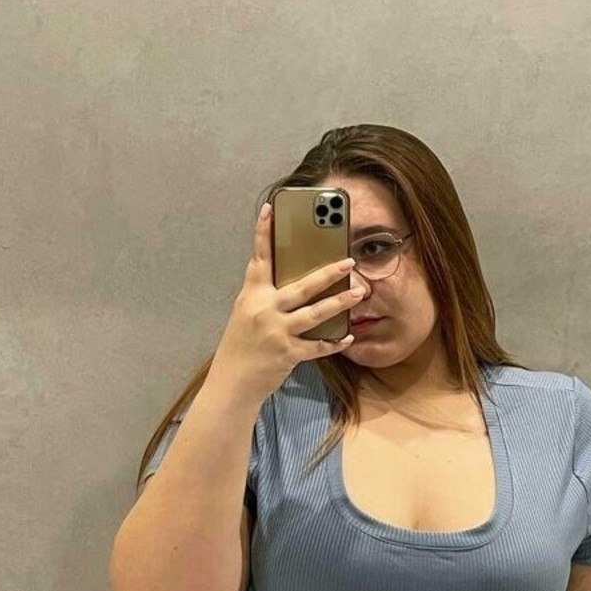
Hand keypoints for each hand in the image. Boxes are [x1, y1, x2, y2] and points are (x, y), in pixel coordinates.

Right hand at [212, 201, 364, 402]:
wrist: (232, 382)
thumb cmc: (241, 345)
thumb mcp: (246, 314)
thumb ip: (265, 296)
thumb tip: (296, 281)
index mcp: (251, 295)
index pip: (259, 258)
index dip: (263, 232)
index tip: (270, 208)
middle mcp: (264, 310)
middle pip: (301, 286)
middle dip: (327, 273)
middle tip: (348, 261)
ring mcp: (276, 332)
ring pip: (315, 313)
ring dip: (340, 303)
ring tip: (358, 292)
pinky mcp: (287, 353)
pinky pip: (317, 345)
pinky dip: (334, 342)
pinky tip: (347, 336)